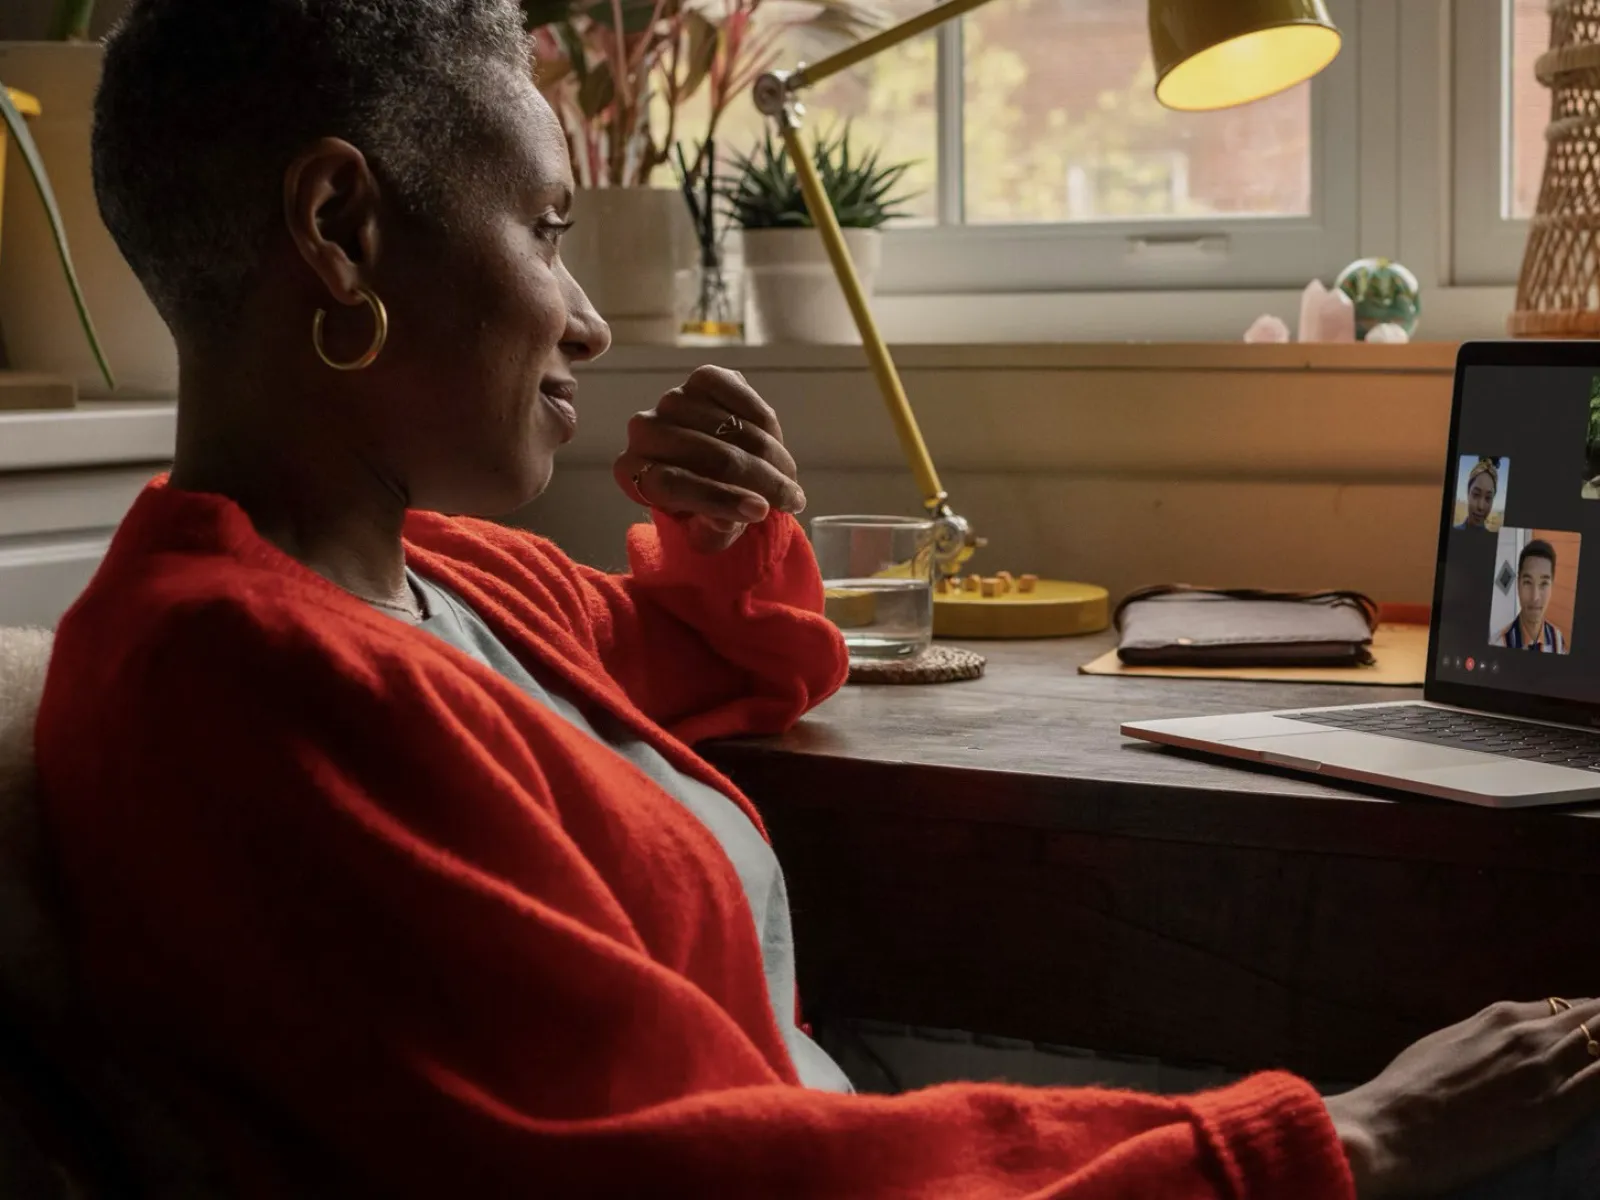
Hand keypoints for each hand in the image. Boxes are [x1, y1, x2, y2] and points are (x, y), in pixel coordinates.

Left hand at [615, 365, 805, 553]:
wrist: (714, 466)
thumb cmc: (705, 504)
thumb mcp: (708, 530)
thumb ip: (715, 529)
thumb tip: (732, 517)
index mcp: (632, 472)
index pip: (673, 484)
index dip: (719, 499)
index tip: (760, 513)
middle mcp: (644, 430)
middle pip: (708, 454)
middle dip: (759, 479)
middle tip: (792, 499)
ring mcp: (672, 400)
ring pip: (730, 429)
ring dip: (770, 456)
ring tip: (790, 479)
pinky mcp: (702, 379)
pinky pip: (741, 398)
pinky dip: (764, 421)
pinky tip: (776, 442)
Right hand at [1325, 997, 1599, 1196]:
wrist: (1394, 1127)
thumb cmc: (1408, 1090)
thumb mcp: (1446, 1044)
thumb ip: (1483, 1036)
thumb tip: (1500, 1041)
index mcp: (1500, 1017)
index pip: (1565, 1009)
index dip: (1588, 1018)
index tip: (1598, 1028)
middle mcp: (1529, 1035)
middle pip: (1594, 1019)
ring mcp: (1545, 1072)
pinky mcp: (1555, 1112)